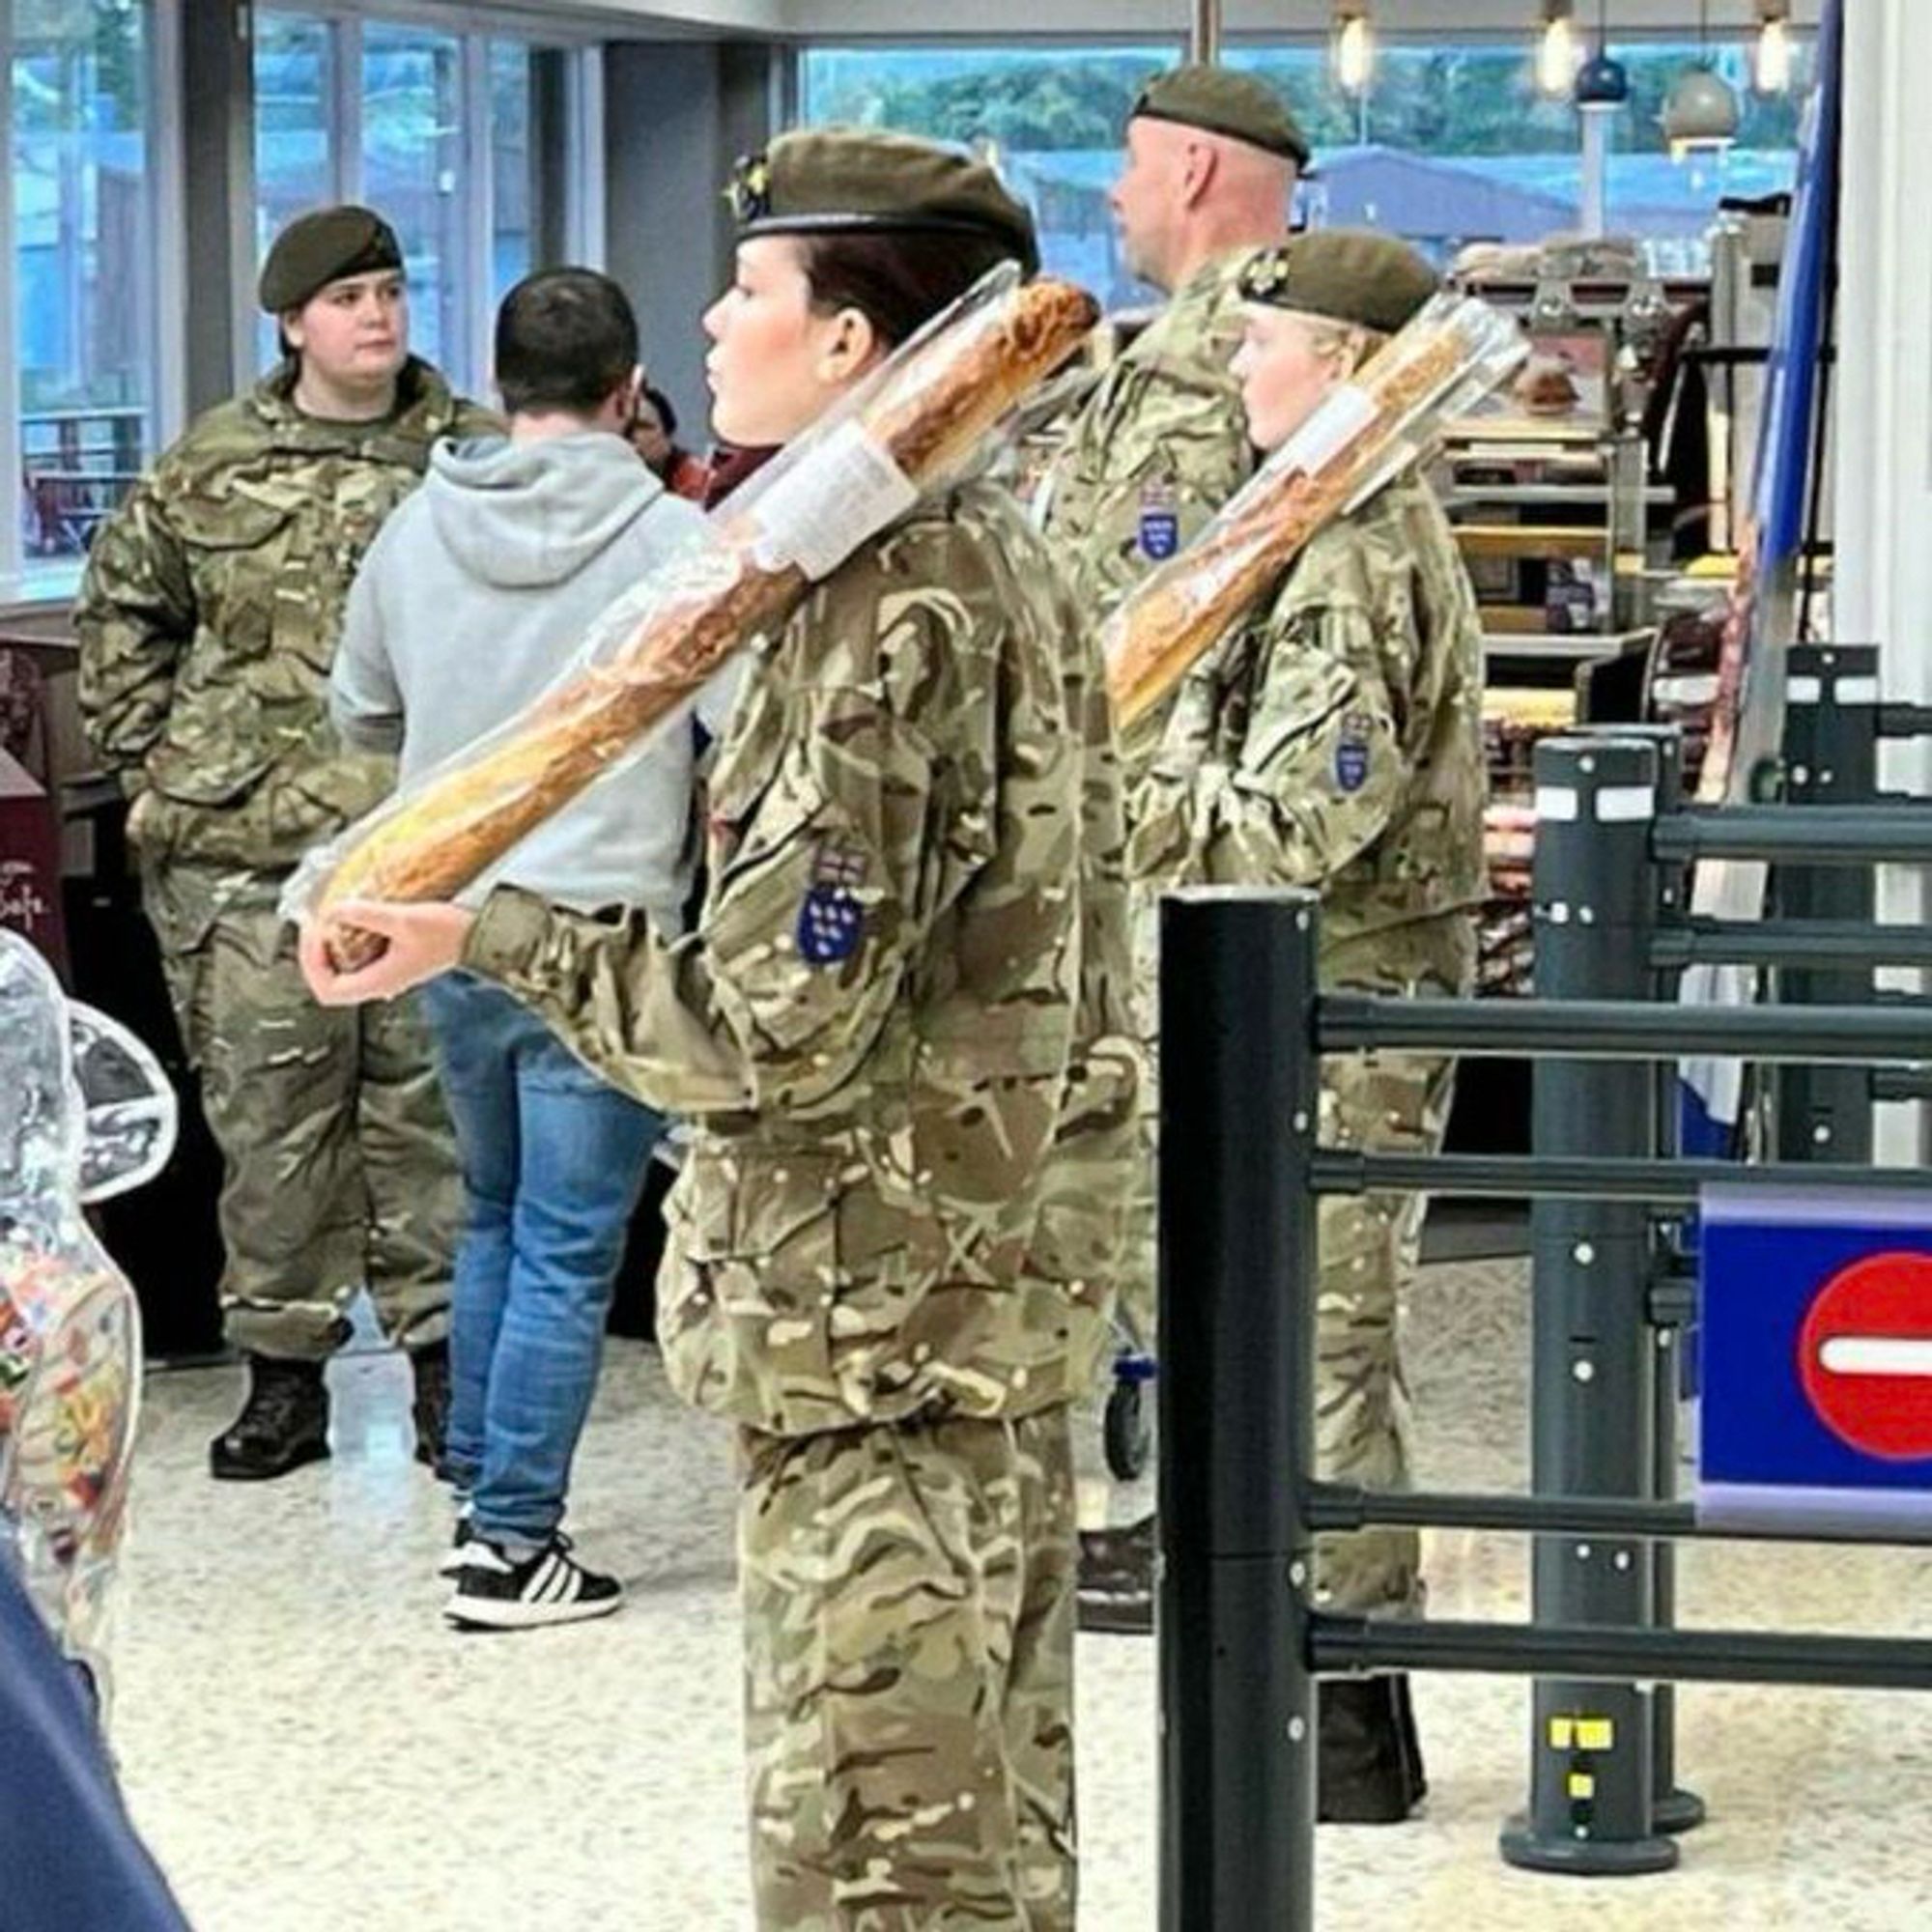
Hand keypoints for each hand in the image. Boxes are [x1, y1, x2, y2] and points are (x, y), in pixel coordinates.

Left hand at [298, 900, 474, 1006]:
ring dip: (331, 946)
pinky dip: (348, 941)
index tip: (315, 934)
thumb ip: (365, 914)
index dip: (312, 964)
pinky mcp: (393, 961)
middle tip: (316, 924)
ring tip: (330, 919)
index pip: (328, 991)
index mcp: (379, 981)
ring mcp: (386, 973)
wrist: (477, 935)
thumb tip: (332, 911)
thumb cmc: (448, 933)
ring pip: (343, 969)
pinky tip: (352, 919)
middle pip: (331, 981)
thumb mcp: (404, 919)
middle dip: (316, 953)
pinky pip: (358, 958)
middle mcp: (380, 982)